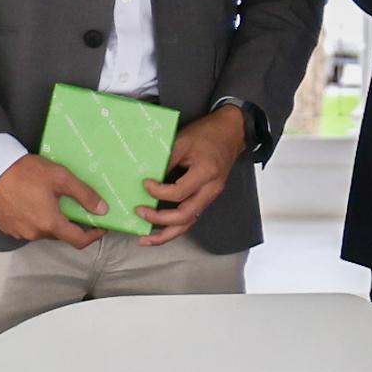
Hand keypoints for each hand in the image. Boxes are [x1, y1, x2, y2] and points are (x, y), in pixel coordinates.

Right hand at [0, 153, 108, 245]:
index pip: (78, 240)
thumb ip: (84, 195)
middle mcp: (34, 234)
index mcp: (49, 224)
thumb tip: (103, 210)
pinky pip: (28, 228)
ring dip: (52, 222)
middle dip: (72, 225)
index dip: (93, 235)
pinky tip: (35, 204)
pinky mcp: (7, 227)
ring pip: (43, 232)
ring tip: (54, 203)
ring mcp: (18, 232)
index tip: (101, 226)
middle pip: (60, 235)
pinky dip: (36, 220)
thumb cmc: (26, 172)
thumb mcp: (60, 178)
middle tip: (78, 208)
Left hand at [138, 105, 250, 244]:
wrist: (230, 132)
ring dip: (166, 234)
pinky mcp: (206, 198)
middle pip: (185, 216)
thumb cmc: (207, 134)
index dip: (158, 192)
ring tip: (145, 239)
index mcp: (206, 173)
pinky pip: (190, 217)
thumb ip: (166, 160)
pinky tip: (159, 231)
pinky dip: (174, 227)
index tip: (145, 184)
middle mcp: (211, 189)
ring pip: (189, 223)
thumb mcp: (182, 141)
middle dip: (159, 219)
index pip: (179, 192)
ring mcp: (210, 196)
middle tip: (140, 212)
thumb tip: (147, 177)